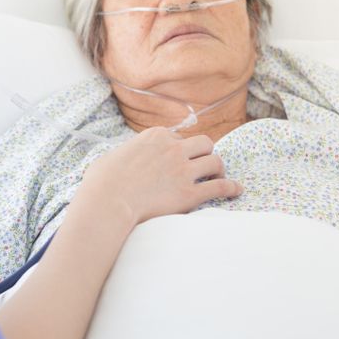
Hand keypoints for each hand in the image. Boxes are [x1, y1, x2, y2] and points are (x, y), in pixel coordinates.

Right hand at [78, 128, 241, 227]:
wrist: (107, 201)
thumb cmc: (103, 181)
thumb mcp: (113, 155)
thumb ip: (128, 152)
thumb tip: (126, 158)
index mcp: (156, 136)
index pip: (178, 138)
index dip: (180, 150)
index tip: (178, 160)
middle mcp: (173, 149)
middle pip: (204, 144)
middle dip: (205, 154)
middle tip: (204, 166)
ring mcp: (183, 170)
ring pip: (215, 161)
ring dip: (218, 169)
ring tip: (217, 177)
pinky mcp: (189, 193)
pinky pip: (219, 187)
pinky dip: (231, 188)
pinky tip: (236, 191)